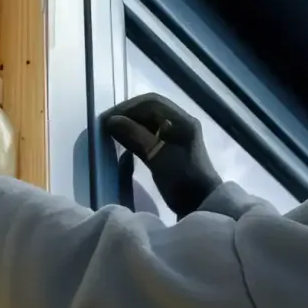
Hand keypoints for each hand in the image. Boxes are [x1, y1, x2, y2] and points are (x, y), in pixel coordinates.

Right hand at [100, 93, 221, 218]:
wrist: (200, 204)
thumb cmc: (182, 180)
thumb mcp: (158, 158)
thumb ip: (136, 137)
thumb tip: (111, 121)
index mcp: (182, 120)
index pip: (151, 102)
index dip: (127, 108)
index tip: (108, 119)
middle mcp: (180, 122)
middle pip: (150, 109)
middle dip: (127, 114)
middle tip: (106, 125)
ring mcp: (177, 134)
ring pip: (149, 120)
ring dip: (130, 123)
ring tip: (111, 132)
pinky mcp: (171, 146)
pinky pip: (150, 132)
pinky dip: (135, 133)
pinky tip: (123, 141)